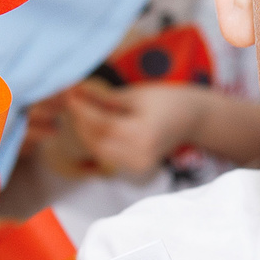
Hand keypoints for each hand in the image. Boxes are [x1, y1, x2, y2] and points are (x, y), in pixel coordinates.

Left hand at [64, 79, 209, 176]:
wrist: (190, 119)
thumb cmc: (166, 100)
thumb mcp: (136, 94)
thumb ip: (105, 97)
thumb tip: (76, 91)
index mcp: (144, 134)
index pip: (102, 125)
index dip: (82, 110)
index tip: (69, 94)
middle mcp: (141, 155)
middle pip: (97, 141)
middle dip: (80, 121)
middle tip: (70, 102)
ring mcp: (138, 165)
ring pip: (99, 151)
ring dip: (85, 132)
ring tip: (79, 111)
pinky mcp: (135, 168)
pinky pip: (107, 155)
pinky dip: (96, 141)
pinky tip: (91, 125)